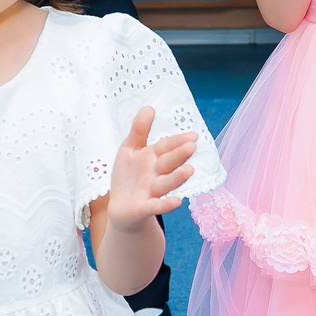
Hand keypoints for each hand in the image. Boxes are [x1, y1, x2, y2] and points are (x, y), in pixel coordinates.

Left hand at [108, 106, 198, 224]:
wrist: (121, 209)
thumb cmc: (128, 177)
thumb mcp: (129, 150)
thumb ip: (139, 130)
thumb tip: (149, 107)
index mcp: (152, 158)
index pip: (166, 147)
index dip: (178, 141)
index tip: (194, 135)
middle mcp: (155, 174)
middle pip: (168, 163)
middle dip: (178, 155)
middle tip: (192, 146)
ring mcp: (151, 191)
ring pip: (165, 183)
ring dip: (177, 178)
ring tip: (189, 170)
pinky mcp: (144, 208)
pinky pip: (156, 206)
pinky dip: (166, 204)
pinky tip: (177, 202)